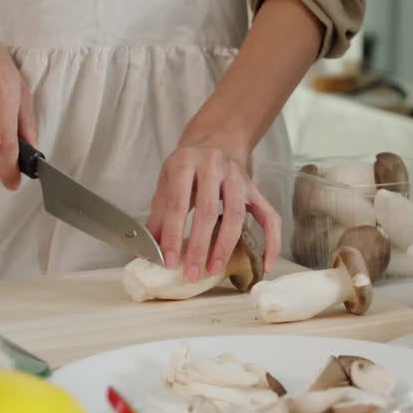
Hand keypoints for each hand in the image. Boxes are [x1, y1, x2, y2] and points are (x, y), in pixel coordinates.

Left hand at [147, 139, 281, 282]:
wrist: (216, 139)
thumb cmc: (187, 166)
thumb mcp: (166, 182)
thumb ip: (157, 216)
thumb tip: (140, 252)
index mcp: (186, 162)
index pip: (179, 203)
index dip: (173, 234)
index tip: (169, 261)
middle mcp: (214, 166)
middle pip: (209, 211)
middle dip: (200, 246)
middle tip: (192, 273)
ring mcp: (239, 177)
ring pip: (237, 215)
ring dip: (225, 246)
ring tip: (214, 270)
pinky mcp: (256, 189)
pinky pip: (270, 217)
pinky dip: (271, 241)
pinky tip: (265, 264)